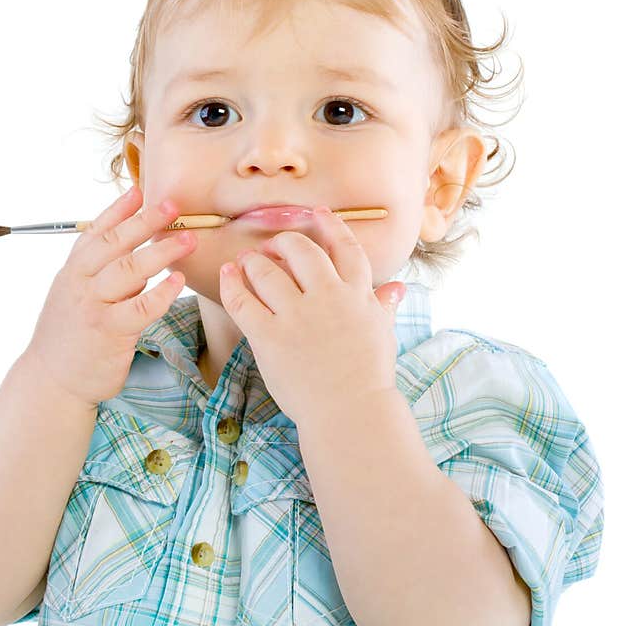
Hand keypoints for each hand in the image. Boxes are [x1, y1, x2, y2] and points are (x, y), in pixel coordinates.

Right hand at [23, 185, 196, 408]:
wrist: (52, 380)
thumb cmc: (70, 335)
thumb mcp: (73, 294)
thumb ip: (98, 270)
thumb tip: (133, 245)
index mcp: (73, 271)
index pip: (96, 232)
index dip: (119, 210)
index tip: (140, 190)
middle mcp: (81, 283)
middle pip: (115, 244)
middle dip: (144, 222)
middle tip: (172, 206)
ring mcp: (94, 307)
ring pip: (130, 271)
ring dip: (161, 251)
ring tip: (188, 239)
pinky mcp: (110, 332)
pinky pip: (141, 307)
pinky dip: (162, 292)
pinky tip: (179, 281)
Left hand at [219, 205, 404, 425]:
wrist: (350, 412)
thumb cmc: (367, 376)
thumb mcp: (381, 334)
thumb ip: (383, 305)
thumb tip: (397, 288)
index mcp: (357, 295)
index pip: (345, 247)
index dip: (329, 226)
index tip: (317, 213)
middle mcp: (328, 297)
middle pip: (301, 251)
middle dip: (283, 242)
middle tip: (272, 246)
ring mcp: (298, 316)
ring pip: (268, 271)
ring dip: (253, 261)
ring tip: (246, 261)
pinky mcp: (270, 336)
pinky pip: (243, 301)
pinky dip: (232, 283)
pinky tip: (227, 274)